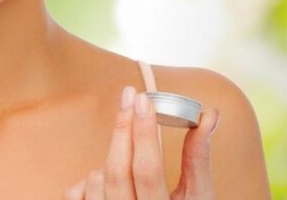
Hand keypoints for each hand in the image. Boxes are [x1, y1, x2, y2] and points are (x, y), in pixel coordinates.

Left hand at [64, 85, 220, 198]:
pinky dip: (92, 180)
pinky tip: (109, 182)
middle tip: (129, 96)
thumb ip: (198, 158)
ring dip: (111, 161)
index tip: (143, 100)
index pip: (147, 170)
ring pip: (96, 178)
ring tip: (130, 160)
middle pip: (117, 170)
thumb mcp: (198, 198)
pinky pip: (77, 191)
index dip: (144, 133)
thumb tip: (209, 114)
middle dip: (123, 129)